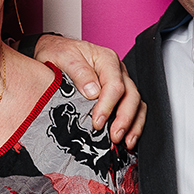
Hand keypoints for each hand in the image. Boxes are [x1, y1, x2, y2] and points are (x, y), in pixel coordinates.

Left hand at [31, 35, 146, 149]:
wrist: (56, 50)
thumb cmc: (60, 53)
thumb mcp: (64, 57)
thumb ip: (79, 72)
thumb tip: (93, 91)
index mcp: (106, 59)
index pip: (114, 85)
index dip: (107, 106)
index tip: (97, 122)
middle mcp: (118, 70)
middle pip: (131, 95)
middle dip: (124, 119)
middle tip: (114, 136)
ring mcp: (121, 82)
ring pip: (137, 103)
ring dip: (133, 124)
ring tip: (126, 142)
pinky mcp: (120, 94)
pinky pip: (134, 108)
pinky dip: (133, 124)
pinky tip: (127, 139)